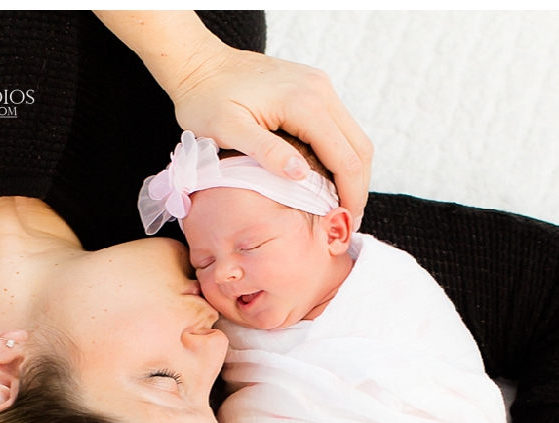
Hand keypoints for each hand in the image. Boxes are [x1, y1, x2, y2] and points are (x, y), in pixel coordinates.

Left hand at [96, 11, 372, 226]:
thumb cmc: (206, 99)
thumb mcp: (227, 129)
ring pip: (354, 137)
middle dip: (358, 188)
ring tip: (339, 204)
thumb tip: (301, 174)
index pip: (346, 159)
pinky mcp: (313, 87)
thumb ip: (265, 151)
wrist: (199, 63)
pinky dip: (340, 155)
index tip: (345, 224)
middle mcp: (320, 91)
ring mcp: (319, 86)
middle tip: (347, 221)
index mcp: (305, 104)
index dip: (351, 196)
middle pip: (360, 148)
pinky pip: (339, 126)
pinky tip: (325, 178)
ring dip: (352, 172)